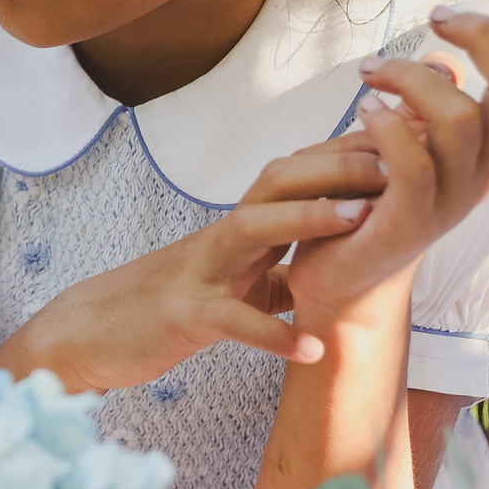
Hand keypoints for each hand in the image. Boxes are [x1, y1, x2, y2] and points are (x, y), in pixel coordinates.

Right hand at [0, 150, 383, 392]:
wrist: (88, 335)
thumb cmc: (163, 307)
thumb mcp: (229, 280)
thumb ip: (273, 267)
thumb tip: (325, 263)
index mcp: (238, 232)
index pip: (293, 178)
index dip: (345, 156)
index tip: (400, 139)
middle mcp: (219, 240)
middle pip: (276, 184)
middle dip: (335, 168)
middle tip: (396, 162)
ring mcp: (197, 273)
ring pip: (251, 230)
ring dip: (306, 220)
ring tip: (360, 220)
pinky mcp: (180, 317)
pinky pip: (231, 323)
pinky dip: (272, 335)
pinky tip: (311, 348)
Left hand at [285, 7, 488, 311]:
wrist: (344, 280)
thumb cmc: (372, 201)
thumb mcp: (412, 147)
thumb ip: (431, 107)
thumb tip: (447, 59)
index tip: (460, 25)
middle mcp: (484, 173)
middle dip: (485, 39)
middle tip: (433, 21)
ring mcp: (451, 200)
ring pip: (461, 120)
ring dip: (411, 79)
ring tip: (370, 72)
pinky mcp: (408, 222)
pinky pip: (413, 165)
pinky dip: (389, 126)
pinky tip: (365, 109)